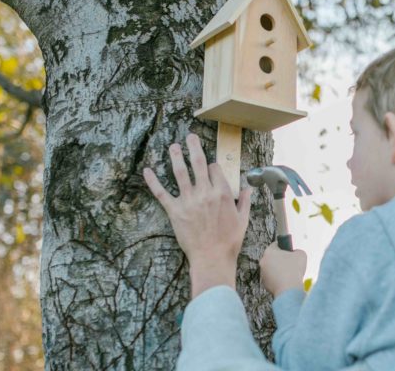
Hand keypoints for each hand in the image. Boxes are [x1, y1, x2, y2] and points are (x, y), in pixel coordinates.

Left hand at [143, 134, 251, 297]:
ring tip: (173, 146)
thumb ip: (245, 201)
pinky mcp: (175, 211)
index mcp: (222, 193)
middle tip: (190, 136)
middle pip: (199, 163)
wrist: (212, 258)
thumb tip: (247, 188)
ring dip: (176, 156)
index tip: (210, 166)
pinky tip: (147, 171)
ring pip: (180, 172)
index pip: (215, 169)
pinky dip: (153, 182)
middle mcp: (205, 193)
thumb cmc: (229, 241)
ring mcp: (189, 201)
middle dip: (194, 147)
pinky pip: (162, 193)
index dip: (213, 166)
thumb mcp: (243, 220)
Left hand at [259, 241, 306, 296]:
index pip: (276, 244)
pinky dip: (278, 279)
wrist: (289, 290)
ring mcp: (262, 273)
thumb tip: (295, 253)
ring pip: (272, 268)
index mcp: (269, 251)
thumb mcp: (301, 254)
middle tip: (291, 263)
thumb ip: (297, 251)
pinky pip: (272, 278)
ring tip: (290, 273)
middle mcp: (263, 261)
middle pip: (273, 257)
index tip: (290, 250)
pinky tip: (286, 281)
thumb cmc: (294, 270)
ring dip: (279, 269)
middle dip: (281, 259)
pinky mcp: (264, 284)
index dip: (284, 246)